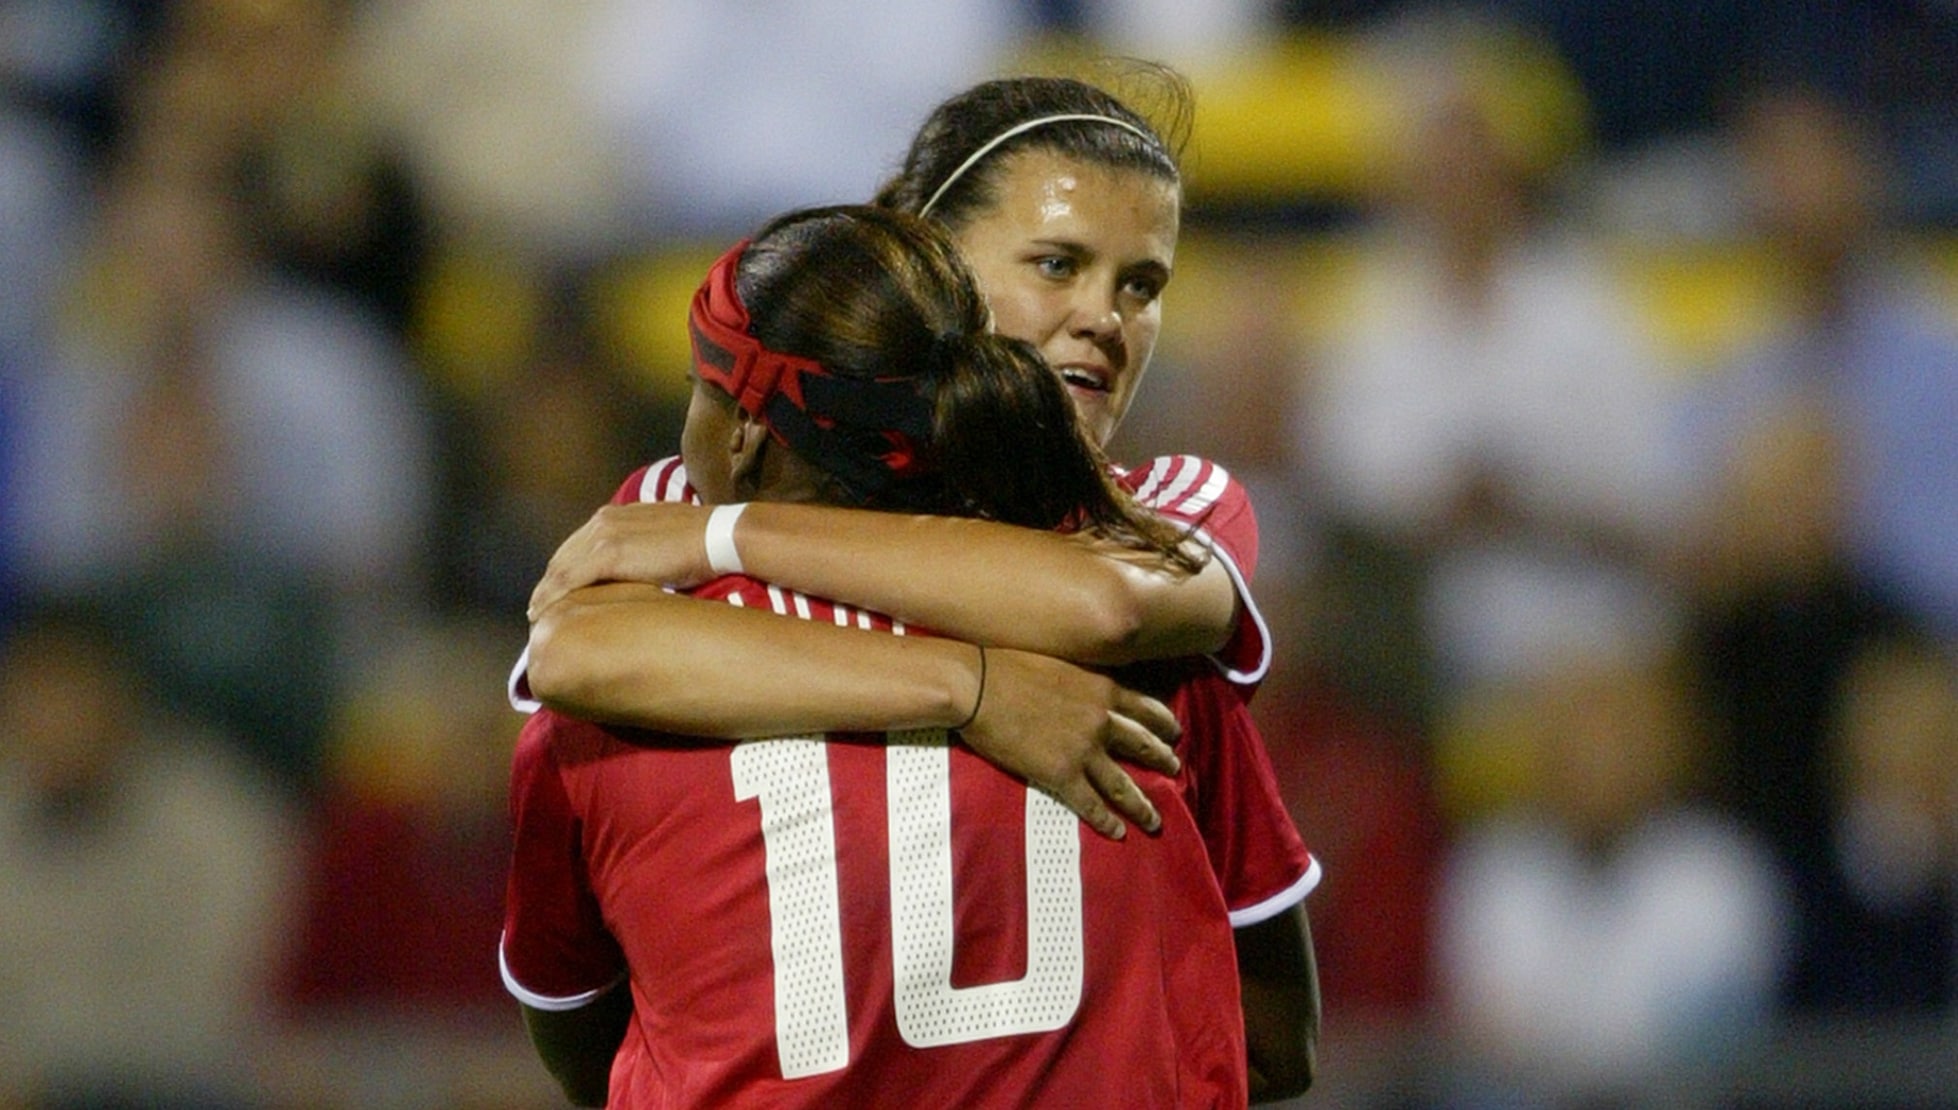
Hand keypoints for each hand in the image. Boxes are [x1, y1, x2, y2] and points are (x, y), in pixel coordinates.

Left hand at [529, 503, 714, 620]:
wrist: (718, 537)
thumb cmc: (703, 544)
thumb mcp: (665, 541)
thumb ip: (644, 551)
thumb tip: (643, 575)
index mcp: (617, 516)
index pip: (579, 546)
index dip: (565, 571)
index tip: (557, 592)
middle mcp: (603, 521)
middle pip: (563, 557)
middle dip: (549, 584)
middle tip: (539, 609)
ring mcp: (603, 535)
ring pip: (560, 569)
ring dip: (545, 594)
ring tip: (537, 617)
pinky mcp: (608, 554)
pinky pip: (569, 580)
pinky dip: (552, 598)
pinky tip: (544, 615)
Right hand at [957, 647, 1180, 840]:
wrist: (977, 685)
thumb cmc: (1007, 664)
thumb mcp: (1058, 661)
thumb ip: (1080, 678)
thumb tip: (1084, 685)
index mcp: (1101, 688)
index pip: (1145, 707)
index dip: (1163, 722)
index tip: (1174, 731)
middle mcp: (1101, 719)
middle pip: (1143, 746)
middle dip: (1163, 760)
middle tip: (1175, 770)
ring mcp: (1083, 749)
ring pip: (1123, 784)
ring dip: (1142, 805)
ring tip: (1155, 820)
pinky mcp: (1060, 774)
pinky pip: (1090, 804)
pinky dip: (1106, 821)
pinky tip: (1118, 833)